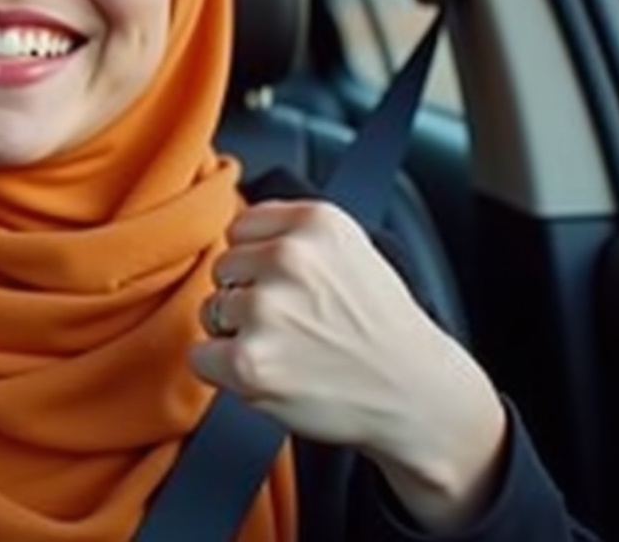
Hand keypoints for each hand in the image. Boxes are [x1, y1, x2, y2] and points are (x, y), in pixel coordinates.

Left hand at [190, 199, 506, 531]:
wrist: (418, 395)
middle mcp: (289, 257)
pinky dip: (224, 371)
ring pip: (210, 311)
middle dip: (248, 296)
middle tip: (296, 325)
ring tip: (290, 350)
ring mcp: (267, 309)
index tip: (288, 287)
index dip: (260, 263)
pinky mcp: (248, 360)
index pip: (241, 228)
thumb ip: (291, 233)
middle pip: (223, 269)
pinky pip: (200, 356)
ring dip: (237, 335)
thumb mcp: (350, 250)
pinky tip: (270, 373)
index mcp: (316, 222)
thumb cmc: (380, 328)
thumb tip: (232, 231)